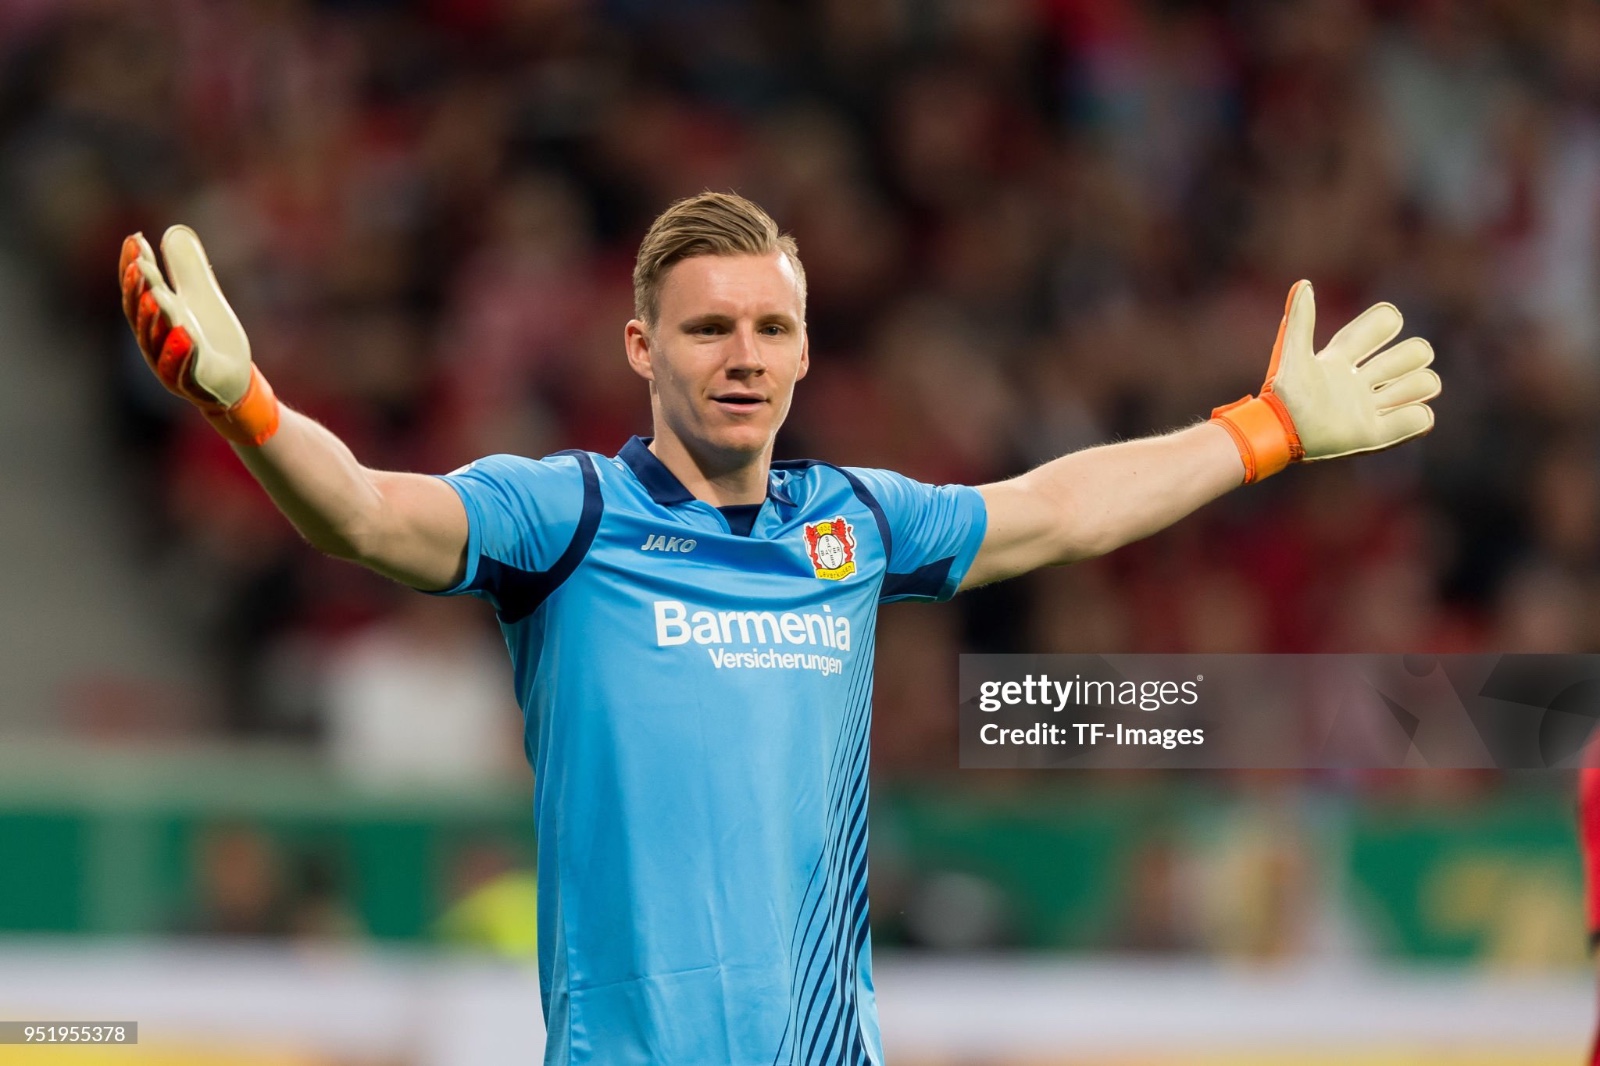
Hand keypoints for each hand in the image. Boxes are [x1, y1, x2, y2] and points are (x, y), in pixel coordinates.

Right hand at [118, 226, 279, 445]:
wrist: (233, 382)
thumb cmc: (211, 339)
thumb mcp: (201, 298)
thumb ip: (187, 270)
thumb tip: (173, 231)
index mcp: (153, 320)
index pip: (136, 290)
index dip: (132, 266)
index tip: (135, 240)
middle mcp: (154, 342)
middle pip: (140, 314)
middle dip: (138, 289)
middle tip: (140, 264)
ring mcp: (170, 365)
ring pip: (156, 341)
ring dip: (153, 319)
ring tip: (156, 295)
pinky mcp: (191, 384)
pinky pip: (182, 369)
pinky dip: (181, 352)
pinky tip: (184, 333)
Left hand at [1210, 280, 1439, 482]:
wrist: (1280, 434)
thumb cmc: (1284, 394)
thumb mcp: (1293, 354)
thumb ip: (1300, 320)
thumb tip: (1303, 283)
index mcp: (1340, 360)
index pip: (1378, 328)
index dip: (1385, 322)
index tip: (1387, 322)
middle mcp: (1358, 383)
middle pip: (1409, 355)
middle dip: (1410, 355)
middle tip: (1383, 370)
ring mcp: (1368, 408)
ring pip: (1420, 385)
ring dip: (1417, 384)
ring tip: (1389, 394)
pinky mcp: (1374, 434)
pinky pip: (1416, 419)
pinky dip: (1416, 415)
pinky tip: (1395, 413)